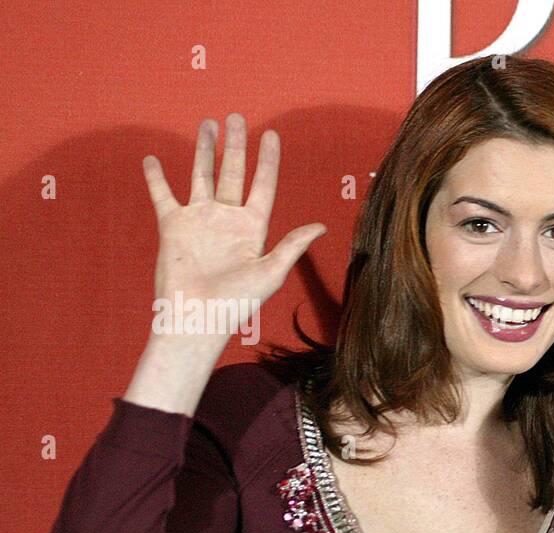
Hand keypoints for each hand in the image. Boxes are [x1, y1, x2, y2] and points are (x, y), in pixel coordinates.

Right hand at [144, 112, 324, 343]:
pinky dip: (156, 177)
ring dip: (204, 151)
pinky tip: (152, 158)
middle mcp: (227, 220)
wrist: (198, 316)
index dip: (268, 160)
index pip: (263, 185)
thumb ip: (293, 245)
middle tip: (237, 117)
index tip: (271, 134)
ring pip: (202, 175)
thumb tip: (322, 226)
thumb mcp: (272, 271)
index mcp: (253, 228)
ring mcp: (199, 220)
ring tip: (208, 125)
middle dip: (235, 145)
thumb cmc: (238, 300)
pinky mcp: (173, 226)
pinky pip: (162, 195)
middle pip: (233, 172)